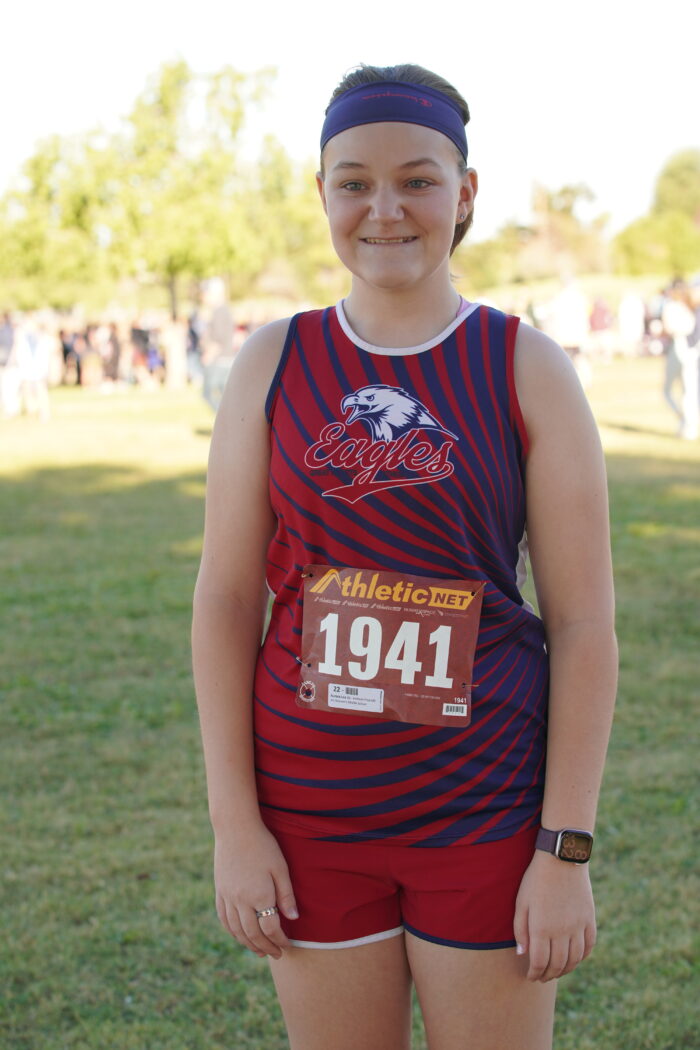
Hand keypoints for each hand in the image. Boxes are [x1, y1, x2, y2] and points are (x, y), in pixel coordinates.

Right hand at [214, 823, 298, 958]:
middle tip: (276, 954)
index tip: (287, 945)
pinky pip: (224, 919)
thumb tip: (293, 918)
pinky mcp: (220, 891)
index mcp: (259, 895)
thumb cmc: (263, 845)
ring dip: (249, 944)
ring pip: (236, 930)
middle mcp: (241, 900)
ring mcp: (227, 897)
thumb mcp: (280, 868)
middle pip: (253, 934)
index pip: (270, 928)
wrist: (235, 829)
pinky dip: (232, 932)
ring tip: (260, 951)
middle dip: (266, 947)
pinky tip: (240, 936)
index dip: (280, 940)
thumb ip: (286, 895)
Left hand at [513, 850, 595, 981]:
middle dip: (548, 975)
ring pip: (574, 959)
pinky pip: (589, 946)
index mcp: (541, 928)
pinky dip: (582, 957)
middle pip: (557, 965)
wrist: (562, 859)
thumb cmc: (536, 879)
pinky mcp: (589, 919)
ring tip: (557, 972)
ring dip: (565, 970)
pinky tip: (575, 959)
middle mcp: (561, 931)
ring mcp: (578, 926)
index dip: (534, 973)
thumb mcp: (521, 902)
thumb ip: (520, 930)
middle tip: (542, 977)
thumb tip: (522, 954)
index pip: (539, 962)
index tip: (530, 976)